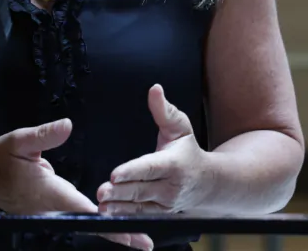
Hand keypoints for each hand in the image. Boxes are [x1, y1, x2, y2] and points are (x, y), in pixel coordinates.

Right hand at [0, 119, 152, 250]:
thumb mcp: (19, 141)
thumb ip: (44, 134)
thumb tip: (68, 125)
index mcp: (49, 192)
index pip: (83, 210)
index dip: (107, 220)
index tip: (128, 228)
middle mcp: (52, 209)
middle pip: (90, 225)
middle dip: (117, 234)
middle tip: (145, 243)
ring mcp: (50, 214)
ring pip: (84, 226)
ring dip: (110, 231)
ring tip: (138, 237)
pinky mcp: (49, 213)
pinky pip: (77, 220)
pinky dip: (96, 224)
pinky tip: (112, 224)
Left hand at [97, 85, 212, 215]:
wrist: (206, 183)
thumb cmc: (188, 151)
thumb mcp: (180, 127)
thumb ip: (164, 110)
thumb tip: (154, 89)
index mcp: (173, 164)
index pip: (150, 168)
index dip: (132, 171)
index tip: (115, 174)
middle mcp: (170, 186)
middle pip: (141, 190)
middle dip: (120, 192)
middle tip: (101, 192)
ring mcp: (165, 204)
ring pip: (139, 207)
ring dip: (119, 208)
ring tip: (101, 206)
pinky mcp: (160, 215)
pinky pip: (141, 217)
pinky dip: (125, 217)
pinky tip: (109, 216)